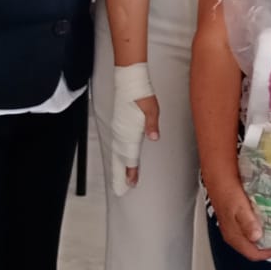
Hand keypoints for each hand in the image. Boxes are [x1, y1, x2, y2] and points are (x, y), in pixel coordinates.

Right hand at [110, 63, 157, 194]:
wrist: (129, 79)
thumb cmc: (141, 92)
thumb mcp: (152, 108)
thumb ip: (152, 125)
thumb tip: (154, 137)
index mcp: (130, 131)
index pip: (130, 156)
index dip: (131, 172)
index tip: (131, 184)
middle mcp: (122, 133)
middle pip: (120, 159)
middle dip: (120, 175)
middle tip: (119, 190)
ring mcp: (118, 129)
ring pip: (116, 153)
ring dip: (118, 167)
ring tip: (119, 180)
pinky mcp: (118, 124)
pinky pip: (116, 145)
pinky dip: (117, 156)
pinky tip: (119, 159)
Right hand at [211, 184, 270, 260]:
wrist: (219, 178)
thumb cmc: (228, 192)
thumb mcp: (239, 207)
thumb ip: (247, 223)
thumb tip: (256, 237)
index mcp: (234, 236)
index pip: (254, 254)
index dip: (270, 253)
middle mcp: (234, 235)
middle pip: (255, 248)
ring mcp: (235, 227)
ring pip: (255, 239)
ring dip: (268, 237)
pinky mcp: (238, 219)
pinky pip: (253, 229)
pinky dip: (263, 228)